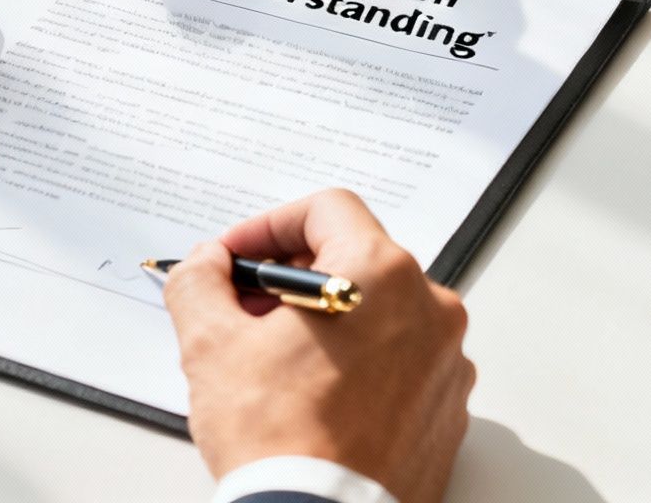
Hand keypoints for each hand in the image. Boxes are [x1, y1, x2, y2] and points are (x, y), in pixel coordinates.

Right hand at [163, 190, 473, 502]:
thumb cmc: (279, 441)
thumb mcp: (211, 346)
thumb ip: (201, 283)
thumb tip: (205, 265)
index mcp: (379, 274)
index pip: (327, 209)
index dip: (270, 225)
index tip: (238, 257)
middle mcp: (429, 307)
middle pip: (355, 259)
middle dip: (294, 278)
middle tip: (246, 310)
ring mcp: (446, 360)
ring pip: (381, 311)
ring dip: (328, 320)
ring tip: (277, 361)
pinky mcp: (449, 407)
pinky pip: (403, 360)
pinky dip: (362, 362)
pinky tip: (316, 396)